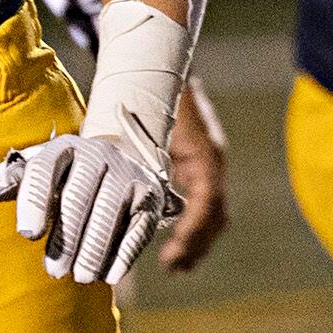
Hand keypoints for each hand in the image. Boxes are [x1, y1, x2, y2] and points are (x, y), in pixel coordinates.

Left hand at [0, 133, 178, 283]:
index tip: (27, 235)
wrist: (120, 160)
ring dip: (93, 250)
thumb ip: (13, 179)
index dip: (34, 202)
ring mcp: (127, 174)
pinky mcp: (150, 196)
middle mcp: (97, 155)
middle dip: (65, 237)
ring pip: (107, 214)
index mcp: (64, 148)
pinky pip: (137, 227)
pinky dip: (124, 254)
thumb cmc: (66, 175)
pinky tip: (110, 276)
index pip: (44, 170)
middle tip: (54, 271)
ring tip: (80, 277)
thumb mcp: (40, 170)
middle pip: (77, 197)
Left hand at [156, 79, 228, 270]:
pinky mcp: (201, 163)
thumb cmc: (150, 96)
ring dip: (196, 238)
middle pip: (214, 214)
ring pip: (213, 211)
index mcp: (203, 153)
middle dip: (195, 243)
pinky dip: (192, 223)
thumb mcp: (145, 130)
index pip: (207, 202)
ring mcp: (210, 162)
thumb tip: (117, 202)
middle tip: (172, 267)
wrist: (161, 65)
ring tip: (176, 264)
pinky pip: (204, 202)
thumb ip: (139, 164)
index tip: (171, 256)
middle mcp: (212, 160)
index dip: (191, 232)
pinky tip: (176, 240)